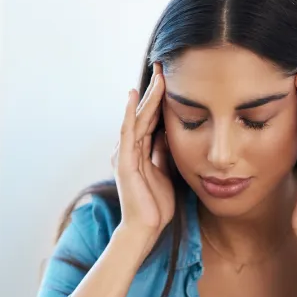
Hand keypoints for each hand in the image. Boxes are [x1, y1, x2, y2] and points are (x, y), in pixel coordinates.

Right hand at [112, 62, 173, 247]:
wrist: (145, 230)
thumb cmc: (156, 206)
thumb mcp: (166, 172)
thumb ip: (164, 153)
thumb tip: (168, 135)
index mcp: (140, 152)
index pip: (152, 119)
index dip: (161, 99)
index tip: (172, 79)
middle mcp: (129, 149)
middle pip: (144, 113)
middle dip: (155, 90)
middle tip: (163, 66)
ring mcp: (125, 154)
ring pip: (138, 118)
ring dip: (147, 96)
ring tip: (156, 75)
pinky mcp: (124, 162)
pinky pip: (127, 132)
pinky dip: (130, 113)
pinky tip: (134, 96)